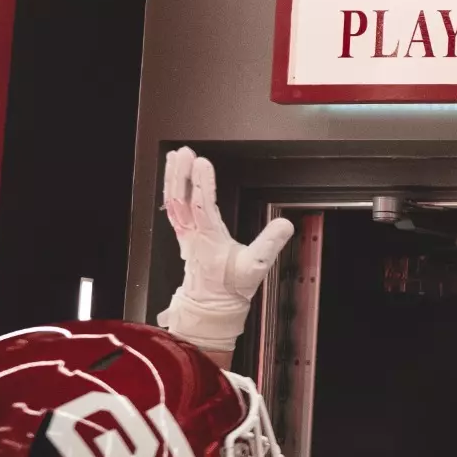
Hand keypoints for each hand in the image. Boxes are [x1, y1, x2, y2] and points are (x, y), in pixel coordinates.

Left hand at [156, 147, 293, 353]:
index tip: (203, 163)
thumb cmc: (230, 287)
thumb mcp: (256, 267)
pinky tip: (173, 179)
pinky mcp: (183, 235)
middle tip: (185, 153)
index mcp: (210, 239)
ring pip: (173, 201)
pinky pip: (172, 209)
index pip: (203, 205)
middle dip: (181, 174)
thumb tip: (284, 224)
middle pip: (181, 199)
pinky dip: (171, 190)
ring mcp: (184, 234)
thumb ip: (270, 245)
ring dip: (173, 178)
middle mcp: (193, 234)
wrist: (212, 304)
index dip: (203, 183)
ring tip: (177, 157)